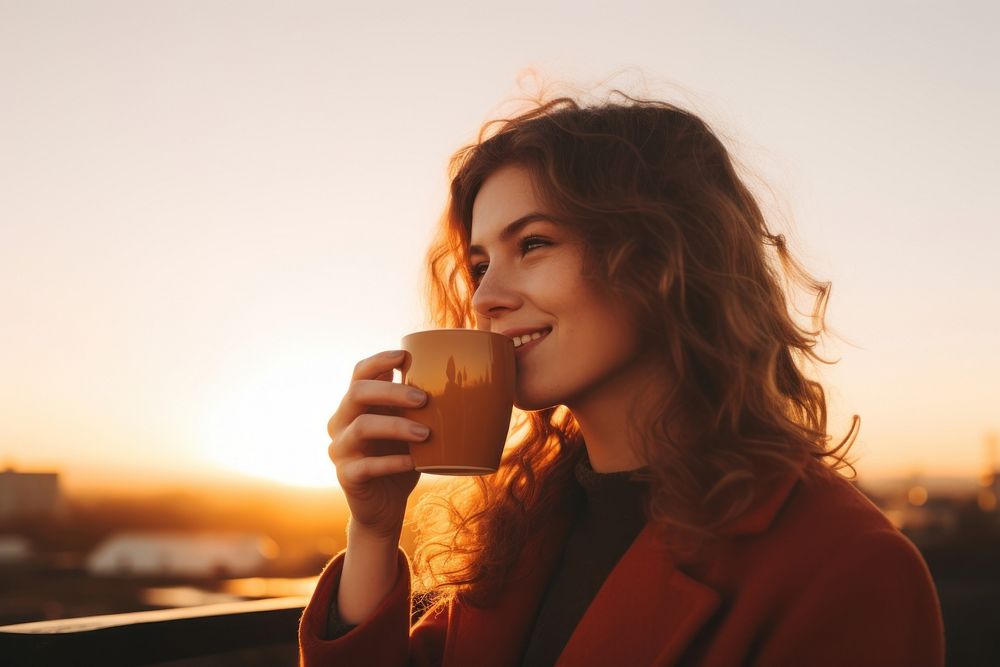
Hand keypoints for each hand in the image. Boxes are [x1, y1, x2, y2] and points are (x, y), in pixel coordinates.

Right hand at [327, 349, 428, 540]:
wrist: (385, 505)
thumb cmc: (402, 457)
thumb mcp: (410, 427)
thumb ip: (416, 404)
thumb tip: (450, 374)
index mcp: (356, 404)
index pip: (359, 372)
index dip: (379, 360)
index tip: (405, 356)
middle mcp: (341, 422)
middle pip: (357, 393)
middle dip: (392, 392)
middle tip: (424, 399)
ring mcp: (340, 449)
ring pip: (362, 427)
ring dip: (396, 426)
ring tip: (427, 434)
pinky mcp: (346, 476)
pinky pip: (367, 465)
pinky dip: (393, 462)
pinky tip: (414, 462)